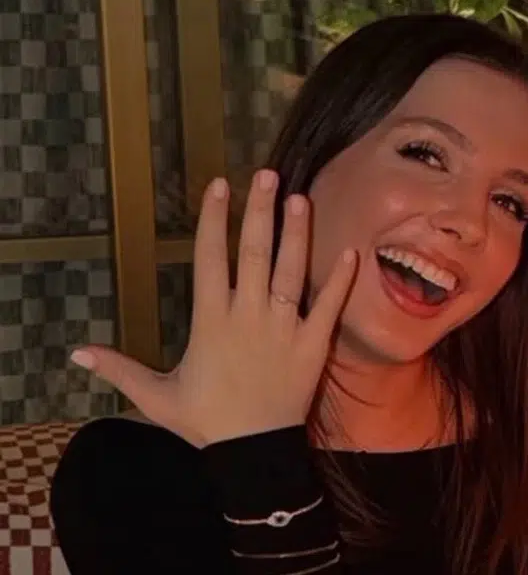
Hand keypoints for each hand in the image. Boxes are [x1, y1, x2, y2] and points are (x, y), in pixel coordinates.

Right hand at [70, 170, 357, 447]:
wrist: (253, 453)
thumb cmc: (206, 421)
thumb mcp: (157, 396)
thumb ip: (120, 369)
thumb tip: (76, 353)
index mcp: (212, 320)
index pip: (212, 258)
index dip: (215, 220)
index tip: (219, 185)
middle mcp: (249, 315)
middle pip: (255, 253)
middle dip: (259, 211)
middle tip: (266, 174)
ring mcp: (285, 328)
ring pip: (293, 271)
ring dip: (298, 233)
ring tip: (300, 198)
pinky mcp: (314, 344)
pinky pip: (330, 306)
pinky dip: (341, 280)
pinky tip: (351, 251)